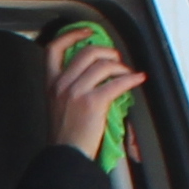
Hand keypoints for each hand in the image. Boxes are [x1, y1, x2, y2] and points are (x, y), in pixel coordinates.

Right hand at [49, 29, 144, 156]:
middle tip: (115, 58)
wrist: (66, 156)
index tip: (87, 32)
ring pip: (103, 65)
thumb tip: (95, 72)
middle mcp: (61, 84)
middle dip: (107, 51)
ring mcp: (76, 93)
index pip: (54, 48)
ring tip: (126, 72)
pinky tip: (137, 79)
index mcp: (51, 83)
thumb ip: (69, 86)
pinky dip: (131, 79)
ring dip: (120, 66)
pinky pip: (116, 83)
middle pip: (86, 52)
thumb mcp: (57, 105)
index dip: (72, 35)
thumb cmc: (65, 135)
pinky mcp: (92, 103)